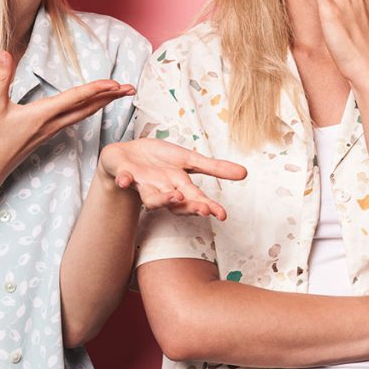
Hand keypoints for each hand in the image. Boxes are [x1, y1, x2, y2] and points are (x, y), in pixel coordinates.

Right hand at [0, 51, 133, 181]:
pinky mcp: (46, 135)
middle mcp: (52, 123)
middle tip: (131, 88)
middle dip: (110, 97)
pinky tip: (91, 106)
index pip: (76, 98)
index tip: (116, 83)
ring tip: (118, 94)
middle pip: (88, 108)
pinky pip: (74, 120)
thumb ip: (0, 78)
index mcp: (43, 115)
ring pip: (83, 115)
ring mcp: (51, 131)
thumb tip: (4, 53)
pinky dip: (87, 110)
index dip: (96, 88)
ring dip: (102, 103)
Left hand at [99, 138, 246, 219]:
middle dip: (190, 207)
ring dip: (161, 199)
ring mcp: (143, 184)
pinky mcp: (125, 174)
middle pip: (177, 203)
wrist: (126, 154)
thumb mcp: (188, 159)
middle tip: (203, 209)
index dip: (208, 207)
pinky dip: (124, 180)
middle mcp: (162, 190)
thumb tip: (244, 173)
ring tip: (173, 197)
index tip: (222, 215)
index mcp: (179, 186)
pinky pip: (123, 179)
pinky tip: (126, 180)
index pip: (196, 199)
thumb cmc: (158, 159)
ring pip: (152, 198)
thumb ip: (213, 168)